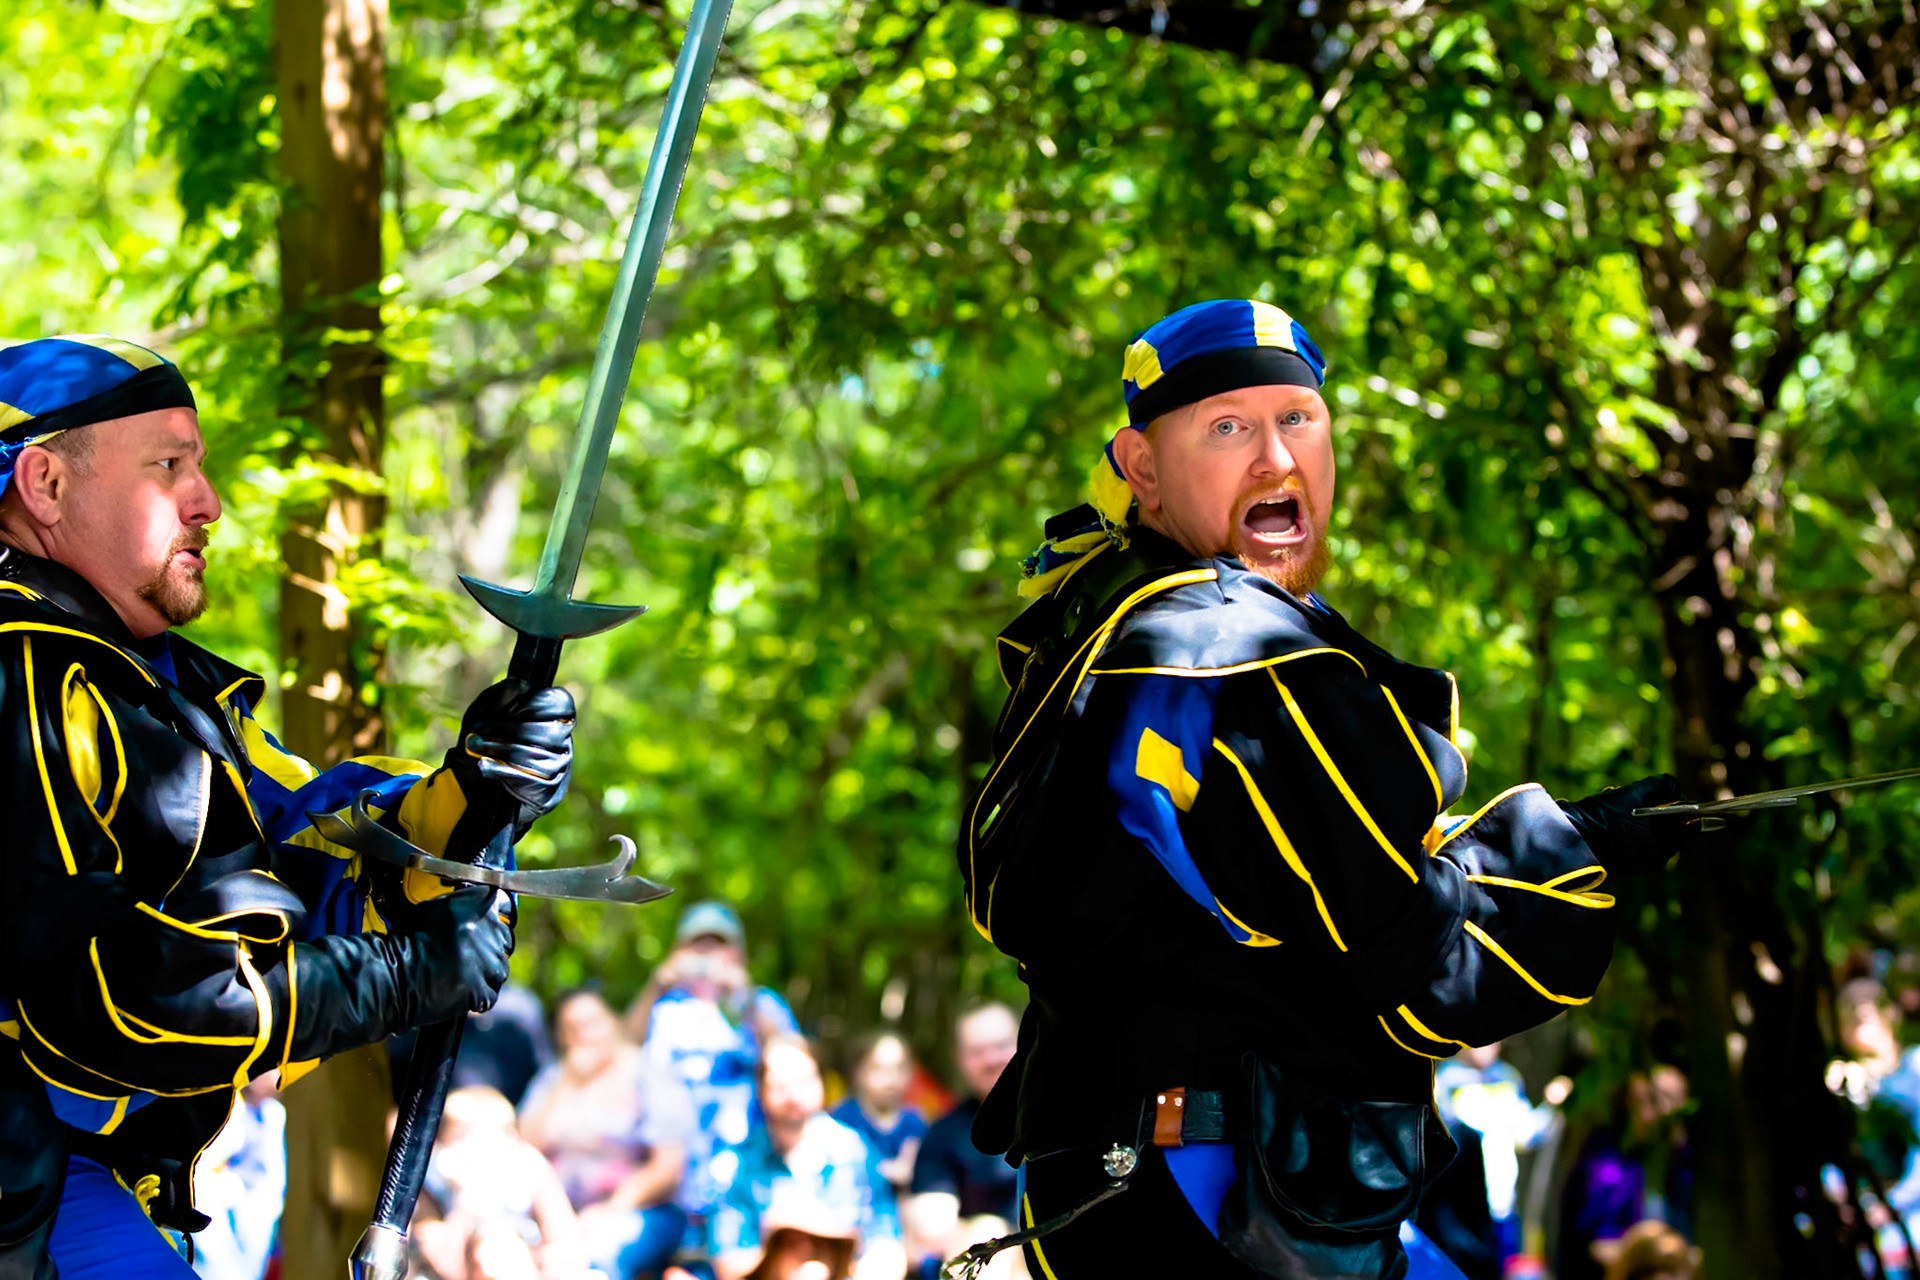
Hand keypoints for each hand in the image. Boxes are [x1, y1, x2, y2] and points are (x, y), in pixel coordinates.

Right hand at [391, 886, 515, 1024]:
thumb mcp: (431, 909)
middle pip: (504, 939)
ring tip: (459, 976)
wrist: (391, 976)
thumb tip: (475, 907)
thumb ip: (461, 905)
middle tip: (465, 957)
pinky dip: (478, 997)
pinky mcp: (482, 988)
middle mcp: (488, 929)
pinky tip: (459, 993)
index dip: (495, 919)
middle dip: (489, 948)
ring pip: (500, 968)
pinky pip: (490, 994)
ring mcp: (487, 961)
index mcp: (477, 904)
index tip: (487, 928)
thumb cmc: (404, 942)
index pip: (505, 904)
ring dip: (485, 973)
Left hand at [449, 678, 574, 836]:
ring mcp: (560, 768)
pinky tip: (484, 766)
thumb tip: (518, 685)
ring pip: (535, 756)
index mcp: (555, 718)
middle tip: (478, 729)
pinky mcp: (550, 793)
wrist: (475, 785)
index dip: (536, 703)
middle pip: (545, 731)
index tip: (509, 708)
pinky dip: (502, 771)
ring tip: (474, 747)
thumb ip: (500, 697)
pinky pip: (530, 781)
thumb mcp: (485, 713)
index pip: (560, 704)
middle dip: (506, 729)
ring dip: (499, 750)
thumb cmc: (486, 740)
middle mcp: (563, 743)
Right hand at [1559, 774, 1693, 873]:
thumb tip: (1675, 789)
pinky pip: (1640, 845)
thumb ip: (1662, 785)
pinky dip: (1635, 833)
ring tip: (1626, 811)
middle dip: (1663, 816)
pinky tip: (1617, 823)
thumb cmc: (1604, 815)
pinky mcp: (1625, 866)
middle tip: (1644, 802)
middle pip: (1672, 832)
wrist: (1571, 838)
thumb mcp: (1634, 793)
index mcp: (1662, 846)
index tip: (1675, 799)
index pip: (1691, 827)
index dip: (1686, 810)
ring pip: (1655, 838)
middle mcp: (1655, 859)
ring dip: (1647, 823)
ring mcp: (1640, 865)